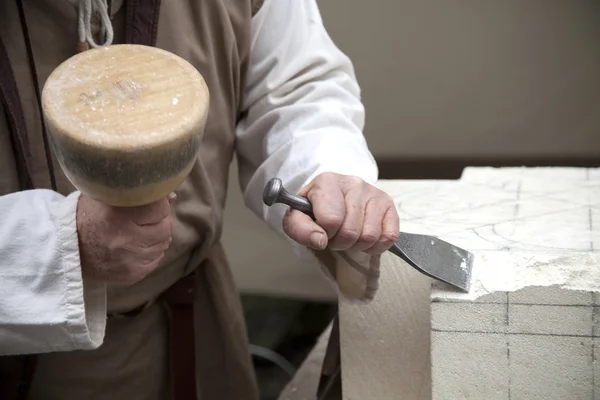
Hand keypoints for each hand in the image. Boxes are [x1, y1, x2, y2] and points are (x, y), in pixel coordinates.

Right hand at [76, 193, 174, 283]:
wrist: (66, 247)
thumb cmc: (89, 215)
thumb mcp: (108, 196)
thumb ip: (140, 193)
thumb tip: (172, 196)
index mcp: (118, 216)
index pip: (160, 208)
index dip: (156, 204)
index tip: (147, 204)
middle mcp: (125, 241)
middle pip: (166, 228)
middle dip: (159, 221)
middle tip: (144, 219)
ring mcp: (130, 261)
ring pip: (163, 245)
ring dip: (156, 237)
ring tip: (138, 232)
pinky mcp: (132, 275)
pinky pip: (156, 260)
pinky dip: (151, 252)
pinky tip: (135, 246)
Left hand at [282, 172, 398, 253]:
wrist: (333, 194)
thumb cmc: (315, 208)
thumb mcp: (297, 216)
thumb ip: (300, 229)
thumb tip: (320, 240)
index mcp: (328, 182)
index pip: (331, 219)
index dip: (324, 233)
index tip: (322, 230)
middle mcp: (354, 183)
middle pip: (351, 231)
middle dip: (340, 242)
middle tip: (334, 235)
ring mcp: (374, 193)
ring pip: (369, 236)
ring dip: (356, 245)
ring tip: (348, 235)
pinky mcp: (388, 204)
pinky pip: (389, 236)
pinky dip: (376, 246)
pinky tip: (364, 238)